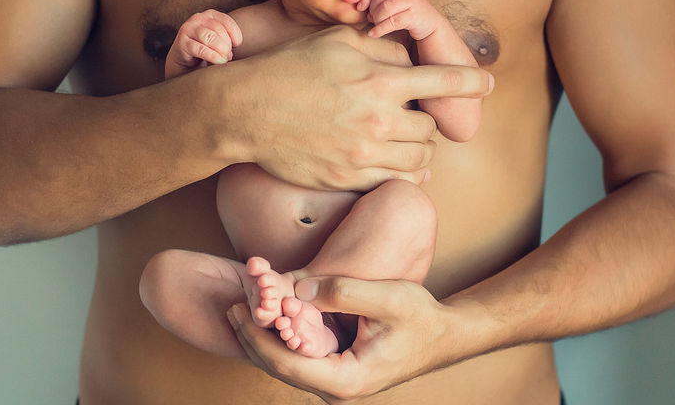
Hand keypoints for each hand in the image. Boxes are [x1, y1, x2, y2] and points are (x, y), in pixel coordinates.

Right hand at [166, 10, 242, 73]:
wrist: (183, 62)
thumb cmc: (206, 50)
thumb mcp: (219, 40)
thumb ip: (229, 37)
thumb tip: (246, 41)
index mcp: (209, 14)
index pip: (226, 21)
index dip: (235, 34)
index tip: (237, 46)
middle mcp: (197, 18)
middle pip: (218, 29)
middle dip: (227, 44)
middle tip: (229, 56)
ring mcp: (187, 29)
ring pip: (209, 37)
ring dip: (220, 50)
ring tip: (224, 59)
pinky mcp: (181, 43)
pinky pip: (199, 48)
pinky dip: (212, 56)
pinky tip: (218, 62)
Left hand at [227, 276, 461, 401]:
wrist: (443, 336)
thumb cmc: (419, 319)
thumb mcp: (386, 297)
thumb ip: (342, 291)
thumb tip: (297, 286)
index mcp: (347, 380)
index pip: (288, 364)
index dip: (259, 337)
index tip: (239, 310)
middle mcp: (336, 387)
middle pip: (282, 366)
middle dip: (254, 336)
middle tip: (231, 305)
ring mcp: (335, 380)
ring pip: (288, 360)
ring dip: (266, 334)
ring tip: (241, 305)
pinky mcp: (336, 367)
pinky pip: (302, 353)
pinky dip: (284, 332)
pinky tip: (270, 311)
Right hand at [233, 28, 492, 190]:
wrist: (247, 111)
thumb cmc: (289, 67)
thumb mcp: (336, 41)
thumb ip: (379, 48)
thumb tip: (407, 58)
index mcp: (379, 79)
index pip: (442, 79)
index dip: (471, 82)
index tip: (487, 83)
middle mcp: (378, 118)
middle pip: (430, 125)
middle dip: (425, 116)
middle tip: (408, 110)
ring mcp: (365, 152)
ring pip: (419, 156)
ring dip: (418, 145)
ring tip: (400, 134)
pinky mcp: (350, 177)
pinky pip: (397, 179)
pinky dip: (406, 171)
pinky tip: (400, 162)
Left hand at [358, 0, 440, 40]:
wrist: (431, 25)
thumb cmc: (408, 13)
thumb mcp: (395, 2)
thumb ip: (380, 0)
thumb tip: (361, 6)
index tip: (360, 7)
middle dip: (371, 10)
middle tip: (371, 19)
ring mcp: (411, 2)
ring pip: (385, 8)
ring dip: (376, 19)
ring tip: (375, 26)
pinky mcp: (414, 16)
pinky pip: (392, 22)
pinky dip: (380, 29)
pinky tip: (374, 34)